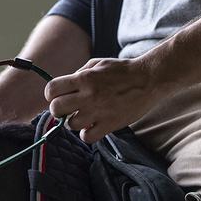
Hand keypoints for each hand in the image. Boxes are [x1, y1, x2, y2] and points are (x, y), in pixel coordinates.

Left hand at [44, 57, 168, 143]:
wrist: (148, 80)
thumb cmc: (123, 71)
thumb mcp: (97, 64)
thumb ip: (79, 74)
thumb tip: (64, 88)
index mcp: (84, 78)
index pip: (52, 89)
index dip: (51, 94)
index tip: (58, 96)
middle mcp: (88, 95)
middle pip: (56, 109)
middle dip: (58, 110)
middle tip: (68, 109)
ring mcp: (98, 112)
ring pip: (71, 125)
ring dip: (74, 122)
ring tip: (84, 117)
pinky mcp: (109, 125)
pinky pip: (87, 137)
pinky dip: (87, 133)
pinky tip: (93, 126)